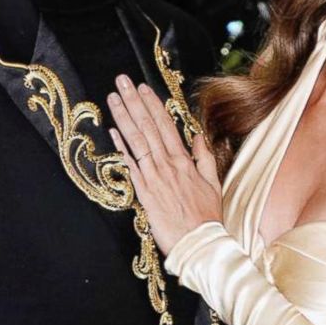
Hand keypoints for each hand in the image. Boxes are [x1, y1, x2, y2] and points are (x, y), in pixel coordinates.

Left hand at [106, 75, 222, 255]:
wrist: (200, 243)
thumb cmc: (207, 218)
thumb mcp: (213, 183)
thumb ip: (204, 158)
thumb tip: (198, 137)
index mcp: (184, 161)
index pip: (166, 126)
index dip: (153, 105)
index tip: (143, 88)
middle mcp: (168, 164)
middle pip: (148, 126)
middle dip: (135, 101)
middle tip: (122, 81)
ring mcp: (155, 176)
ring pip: (137, 140)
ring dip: (124, 116)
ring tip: (114, 97)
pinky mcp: (144, 191)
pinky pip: (131, 164)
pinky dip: (121, 146)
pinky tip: (112, 131)